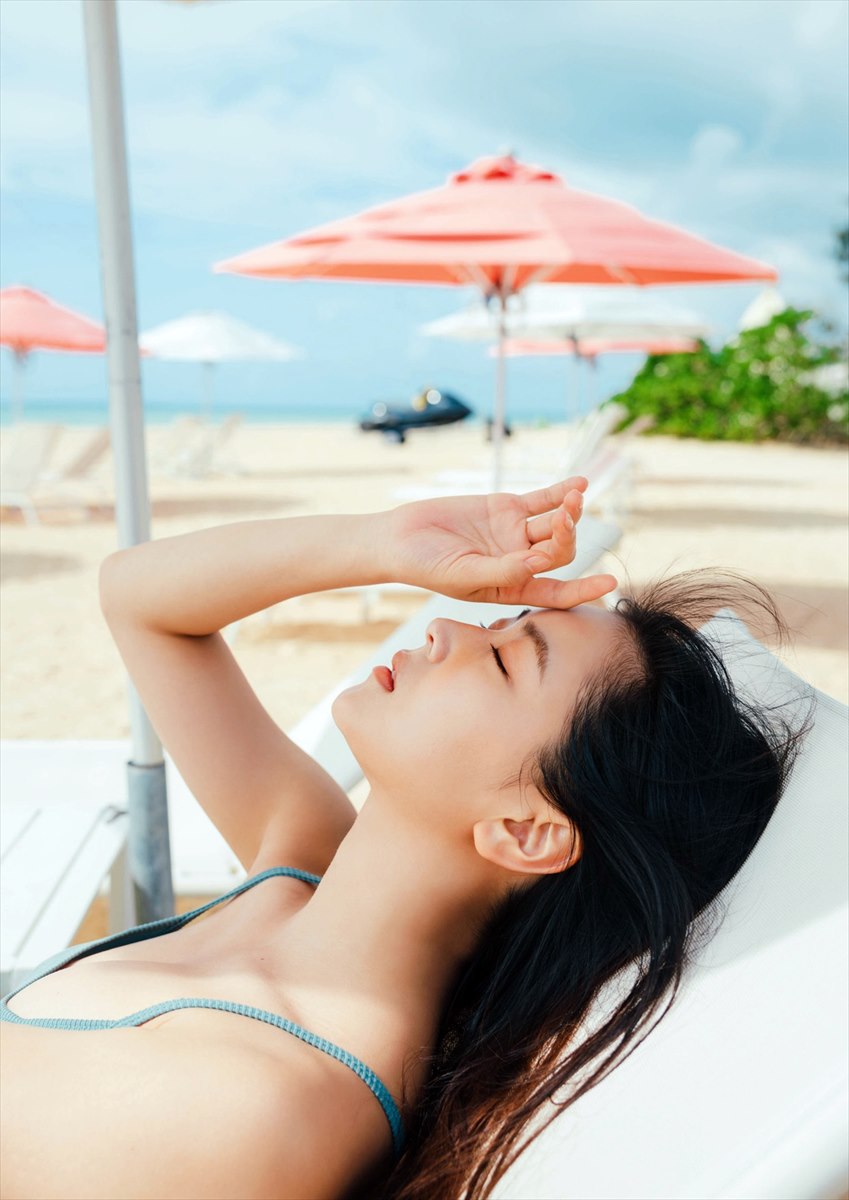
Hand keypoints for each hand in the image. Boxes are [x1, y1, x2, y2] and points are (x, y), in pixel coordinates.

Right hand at [385, 478, 617, 608]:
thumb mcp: (463, 574)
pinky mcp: (508, 508)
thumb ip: (501, 570)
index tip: (609, 583)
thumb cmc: (427, 566)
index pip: (556, 593)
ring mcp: (516, 534)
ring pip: (554, 524)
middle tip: (561, 521)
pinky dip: (562, 491)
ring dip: (568, 512)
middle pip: (559, 552)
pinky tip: (580, 483)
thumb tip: (538, 564)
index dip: (584, 590)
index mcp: (513, 587)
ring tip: (574, 498)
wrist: (401, 537)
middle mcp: (521, 562)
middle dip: (566, 537)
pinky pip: (544, 499)